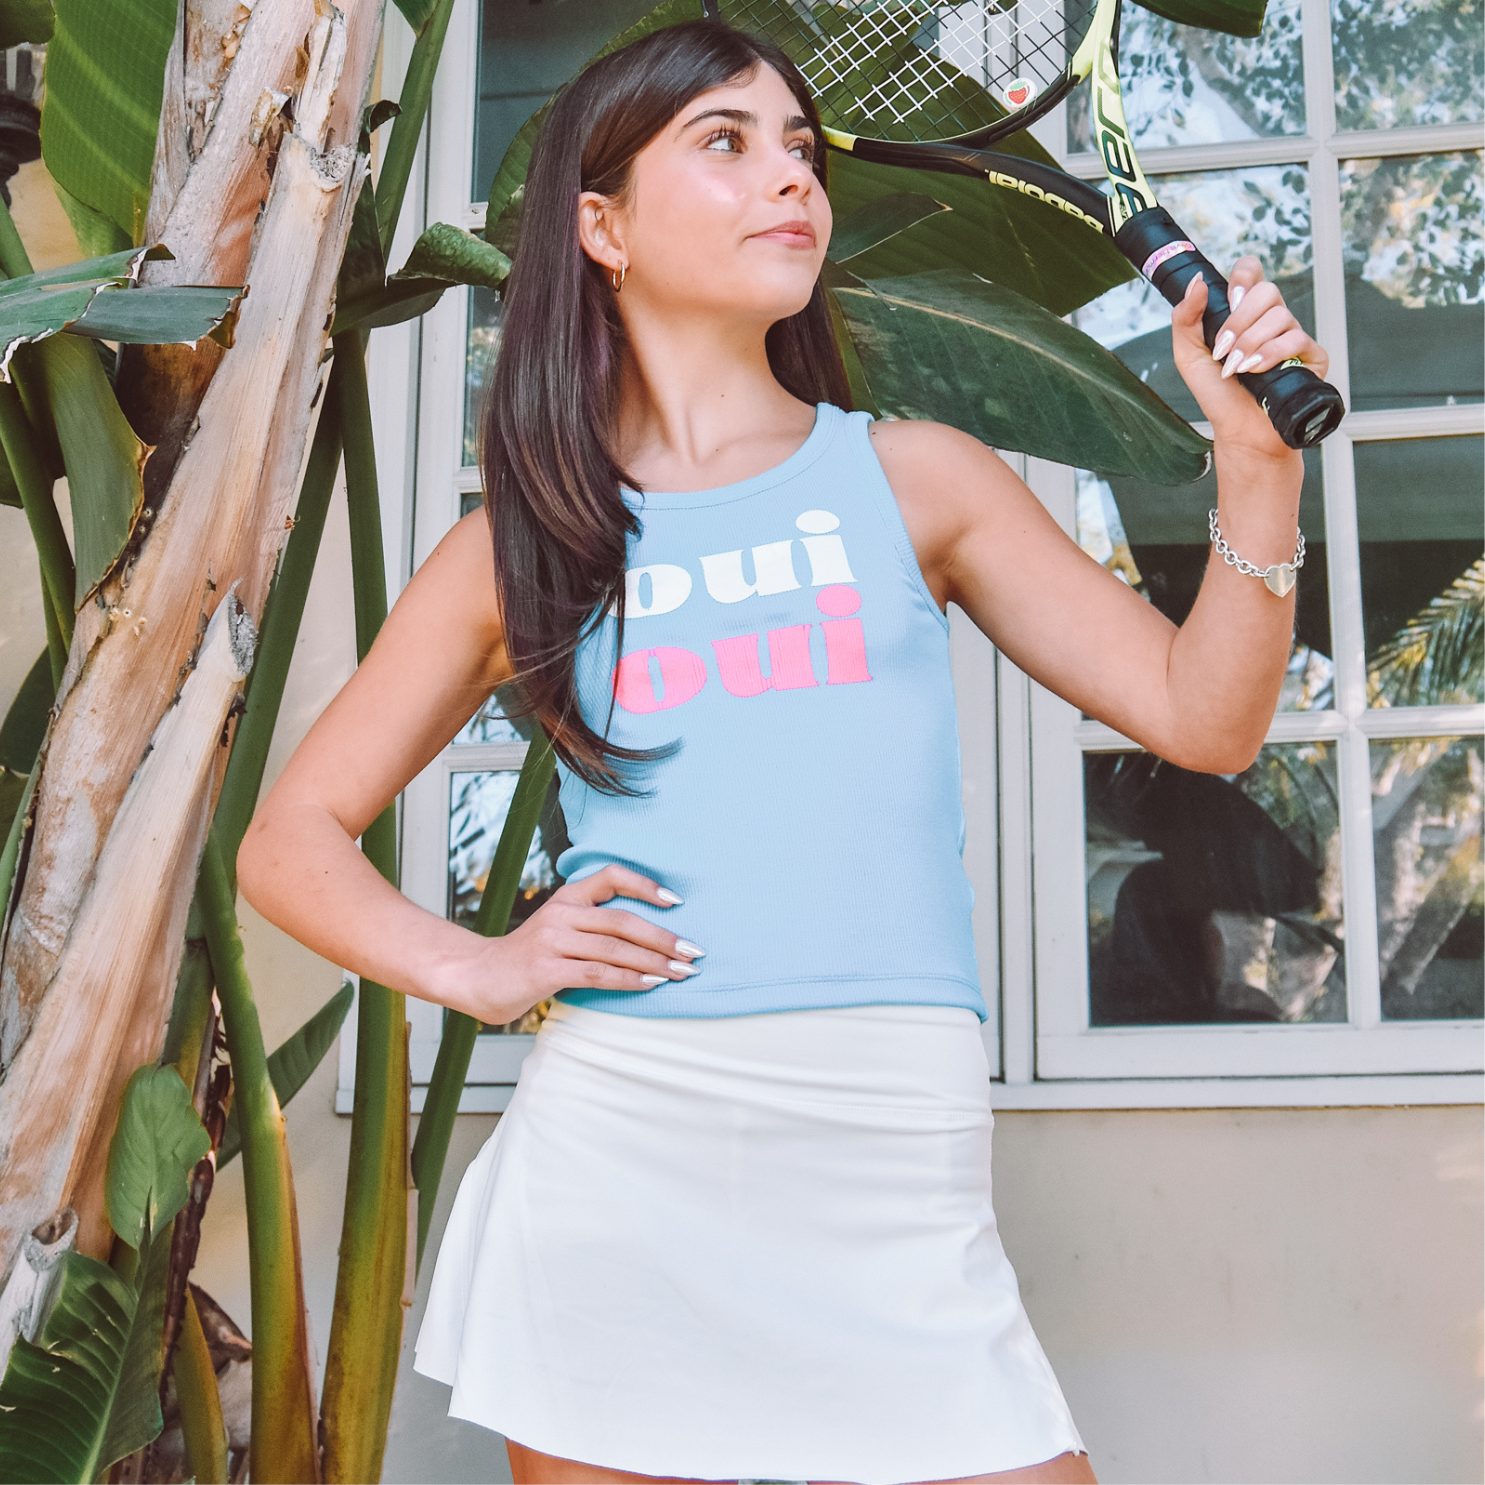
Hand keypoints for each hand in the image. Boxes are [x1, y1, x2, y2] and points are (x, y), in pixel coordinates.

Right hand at [433, 863, 703, 1024]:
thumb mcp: (558, 930)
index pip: (611, 876)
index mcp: (567, 898)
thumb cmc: (525, 958)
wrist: (474, 976)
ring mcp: (552, 941)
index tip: (676, 902)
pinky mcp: (546, 969)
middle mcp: (561, 913)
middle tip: (693, 952)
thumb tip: (646, 941)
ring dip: (654, 962)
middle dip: (663, 937)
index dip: (646, 885)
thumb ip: (591, 928)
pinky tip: (650, 984)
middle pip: (622, 919)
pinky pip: (597, 973)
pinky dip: (629, 979)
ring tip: (681, 973)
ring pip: (614, 947)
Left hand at [1171, 256, 1329, 459]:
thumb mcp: (1189, 356)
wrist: (1238, 431)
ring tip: (1236, 369)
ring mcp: (1294, 336)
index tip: (1230, 297)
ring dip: (1250, 343)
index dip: (1244, 275)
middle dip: (1239, 320)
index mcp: (1245, 314)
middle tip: (1223, 349)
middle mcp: (1272, 320)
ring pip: (1280, 316)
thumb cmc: (1218, 395)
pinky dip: (1270, 354)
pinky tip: (1255, 371)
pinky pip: (1297, 339)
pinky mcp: (1312, 356)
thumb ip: (1185, 319)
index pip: (1252, 273)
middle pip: (1267, 291)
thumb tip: (1197, 282)